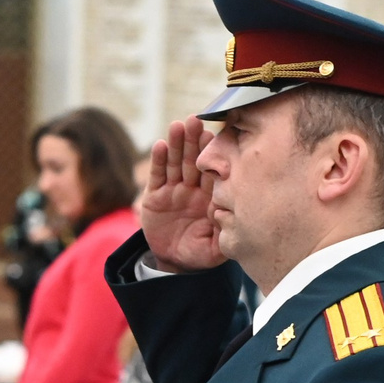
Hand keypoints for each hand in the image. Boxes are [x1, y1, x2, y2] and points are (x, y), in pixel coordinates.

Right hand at [138, 117, 225, 270]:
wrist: (174, 262)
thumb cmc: (199, 253)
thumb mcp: (215, 248)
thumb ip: (223, 232)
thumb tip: (228, 213)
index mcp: (211, 196)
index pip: (213, 170)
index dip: (213, 153)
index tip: (215, 136)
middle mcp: (193, 189)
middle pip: (194, 160)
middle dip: (194, 141)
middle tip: (195, 120)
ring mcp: (174, 191)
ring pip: (176, 163)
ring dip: (177, 144)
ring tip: (177, 126)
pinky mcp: (155, 196)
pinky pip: (158, 176)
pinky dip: (159, 161)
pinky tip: (161, 145)